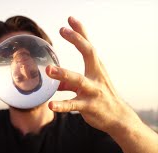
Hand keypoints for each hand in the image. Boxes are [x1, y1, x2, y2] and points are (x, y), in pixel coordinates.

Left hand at [46, 16, 138, 133]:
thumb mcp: (88, 84)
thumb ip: (69, 82)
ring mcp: (93, 90)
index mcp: (96, 68)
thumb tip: (53, 82)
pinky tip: (51, 105)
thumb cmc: (101, 96)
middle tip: (63, 30)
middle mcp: (96, 76)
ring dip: (63, 74)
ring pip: (78, 80)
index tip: (70, 20)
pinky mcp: (89, 106)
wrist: (117, 117)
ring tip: (49, 69)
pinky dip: (62, 105)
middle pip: (89, 53)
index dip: (80, 32)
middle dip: (77, 40)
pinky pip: (73, 105)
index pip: (89, 46)